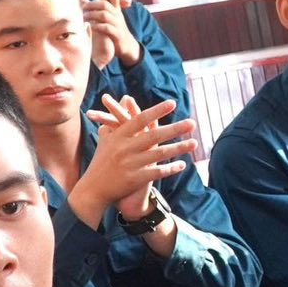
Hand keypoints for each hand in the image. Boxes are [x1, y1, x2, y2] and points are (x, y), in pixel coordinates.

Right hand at [73, 95, 194, 222]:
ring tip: (194, 143)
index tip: (172, 103)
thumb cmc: (102, 160)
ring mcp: (130, 164)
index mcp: (118, 136)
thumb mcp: (107, 136)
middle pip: (153, 136)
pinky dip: (170, 168)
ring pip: (159, 154)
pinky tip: (183, 165)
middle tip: (192, 123)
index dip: (156, 111)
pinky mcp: (134, 179)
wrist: (93, 189)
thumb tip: (126, 97)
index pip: (140, 120)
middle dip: (175, 129)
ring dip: (178, 148)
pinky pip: (156, 172)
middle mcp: (124, 148)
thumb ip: (118, 117)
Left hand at [83, 0, 140, 69]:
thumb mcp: (107, 17)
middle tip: (82, 8)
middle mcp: (118, 15)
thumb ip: (96, 9)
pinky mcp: (117, 34)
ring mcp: (118, 24)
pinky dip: (97, 26)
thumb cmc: (114, 30)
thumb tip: (82, 0)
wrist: (127, 46)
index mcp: (116, 9)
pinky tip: (90, 27)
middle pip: (105, 4)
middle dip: (92, 4)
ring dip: (92, 15)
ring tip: (84, 18)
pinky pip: (107, 28)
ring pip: (104, 15)